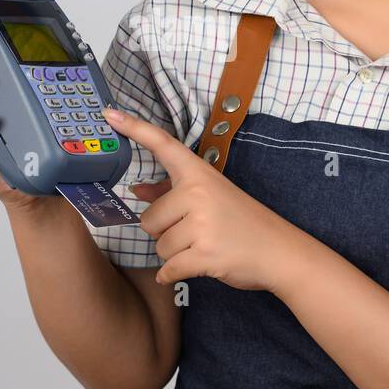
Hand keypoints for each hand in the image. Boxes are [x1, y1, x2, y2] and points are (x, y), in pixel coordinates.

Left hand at [104, 107, 311, 293]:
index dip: (135, 128)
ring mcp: (201, 223)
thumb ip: (169, 192)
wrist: (279, 251)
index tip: (109, 114)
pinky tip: (194, 267)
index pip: (163, 145)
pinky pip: (169, 268)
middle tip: (196, 233)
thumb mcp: (210, 197)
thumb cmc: (242, 222)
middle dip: (165, 233)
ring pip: (159, 246)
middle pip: (148, 219)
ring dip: (174, 254)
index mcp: (199, 174)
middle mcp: (198, 193)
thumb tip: (136, 188)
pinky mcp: (203, 254)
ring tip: (203, 247)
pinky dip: (174, 274)